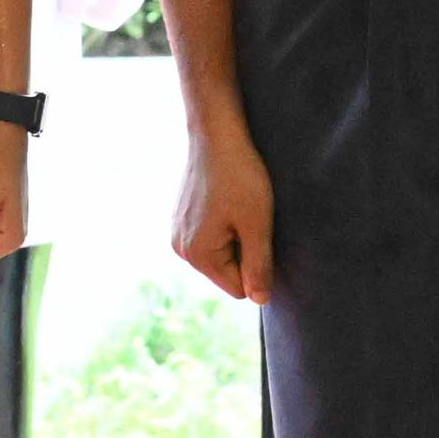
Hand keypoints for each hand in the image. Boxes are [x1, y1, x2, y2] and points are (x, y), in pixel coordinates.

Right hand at [170, 104, 276, 304]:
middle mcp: (180, 249)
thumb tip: (260, 301)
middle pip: (227, 273)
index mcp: (197, 255)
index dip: (258, 266)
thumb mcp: (257, 224)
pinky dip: (225, 225)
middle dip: (244, 251)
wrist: (216, 136)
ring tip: (237, 207)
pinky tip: (226, 199)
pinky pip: (211, 237)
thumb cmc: (240, 178)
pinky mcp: (181, 219)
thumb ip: (258, 266)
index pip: (239, 288)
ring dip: (236, 237)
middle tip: (249, 217)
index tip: (258, 233)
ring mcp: (177, 233)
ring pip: (221, 254)